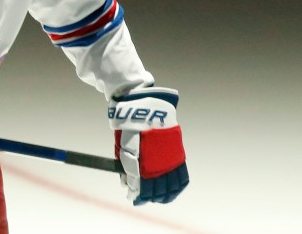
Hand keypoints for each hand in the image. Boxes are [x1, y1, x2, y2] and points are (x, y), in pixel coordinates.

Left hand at [108, 86, 188, 204]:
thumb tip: (127, 183)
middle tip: (142, 199)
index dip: (137, 193)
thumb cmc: (128, 123)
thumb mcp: (121, 143)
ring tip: (158, 199)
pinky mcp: (177, 152)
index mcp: (141, 154)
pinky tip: (172, 191)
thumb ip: (126, 164)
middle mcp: (158, 157)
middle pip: (156, 185)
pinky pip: (181, 174)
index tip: (132, 198)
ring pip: (171, 183)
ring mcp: (169, 155)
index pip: (140, 181)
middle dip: (149, 196)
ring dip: (164, 194)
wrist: (145, 104)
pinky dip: (177, 185)